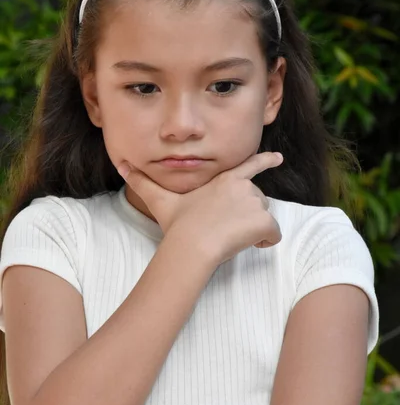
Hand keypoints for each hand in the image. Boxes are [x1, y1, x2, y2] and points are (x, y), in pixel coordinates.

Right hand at [118, 151, 283, 265]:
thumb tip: (120, 165)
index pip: (250, 164)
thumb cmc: (178, 224)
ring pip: (264, 217)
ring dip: (255, 228)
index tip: (278, 158)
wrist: (192, 245)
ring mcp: (255, 203)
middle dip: (248, 215)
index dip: (266, 160)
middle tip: (227, 229)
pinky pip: (274, 234)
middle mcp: (243, 186)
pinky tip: (251, 246)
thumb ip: (142, 182)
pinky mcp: (263, 221)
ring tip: (233, 238)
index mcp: (225, 179)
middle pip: (257, 199)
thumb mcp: (160, 200)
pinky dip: (267, 241)